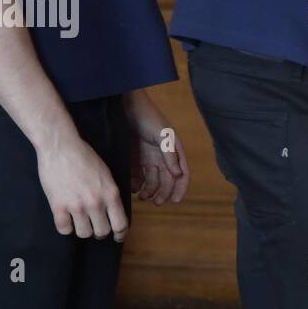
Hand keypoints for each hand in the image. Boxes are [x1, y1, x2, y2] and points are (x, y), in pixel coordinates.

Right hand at [37, 132, 128, 240]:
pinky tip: (65, 219)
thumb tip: (114, 212)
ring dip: (82, 229)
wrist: (61, 146)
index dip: (120, 234)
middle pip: (102, 232)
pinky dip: (65, 227)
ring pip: (84, 233)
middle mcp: (96, 202)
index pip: (121, 224)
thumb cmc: (84, 156)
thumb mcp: (106, 174)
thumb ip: (111, 193)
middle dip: (100, 231)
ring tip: (79, 221)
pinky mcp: (58, 205)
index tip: (118, 237)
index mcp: (111, 194)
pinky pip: (64, 229)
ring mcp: (77, 205)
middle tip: (94, 226)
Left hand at [124, 90, 189, 205]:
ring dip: (149, 191)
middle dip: (163, 193)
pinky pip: (137, 175)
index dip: (181, 188)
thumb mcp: (162, 134)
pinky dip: (136, 184)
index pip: (182, 173)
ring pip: (151, 180)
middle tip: (156, 203)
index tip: (176, 201)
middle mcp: (162, 157)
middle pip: (166, 180)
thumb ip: (170, 154)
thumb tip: (178, 174)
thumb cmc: (148, 117)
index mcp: (173, 151)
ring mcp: (148, 158)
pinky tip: (132, 188)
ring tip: (142, 197)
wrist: (125, 106)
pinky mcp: (134, 158)